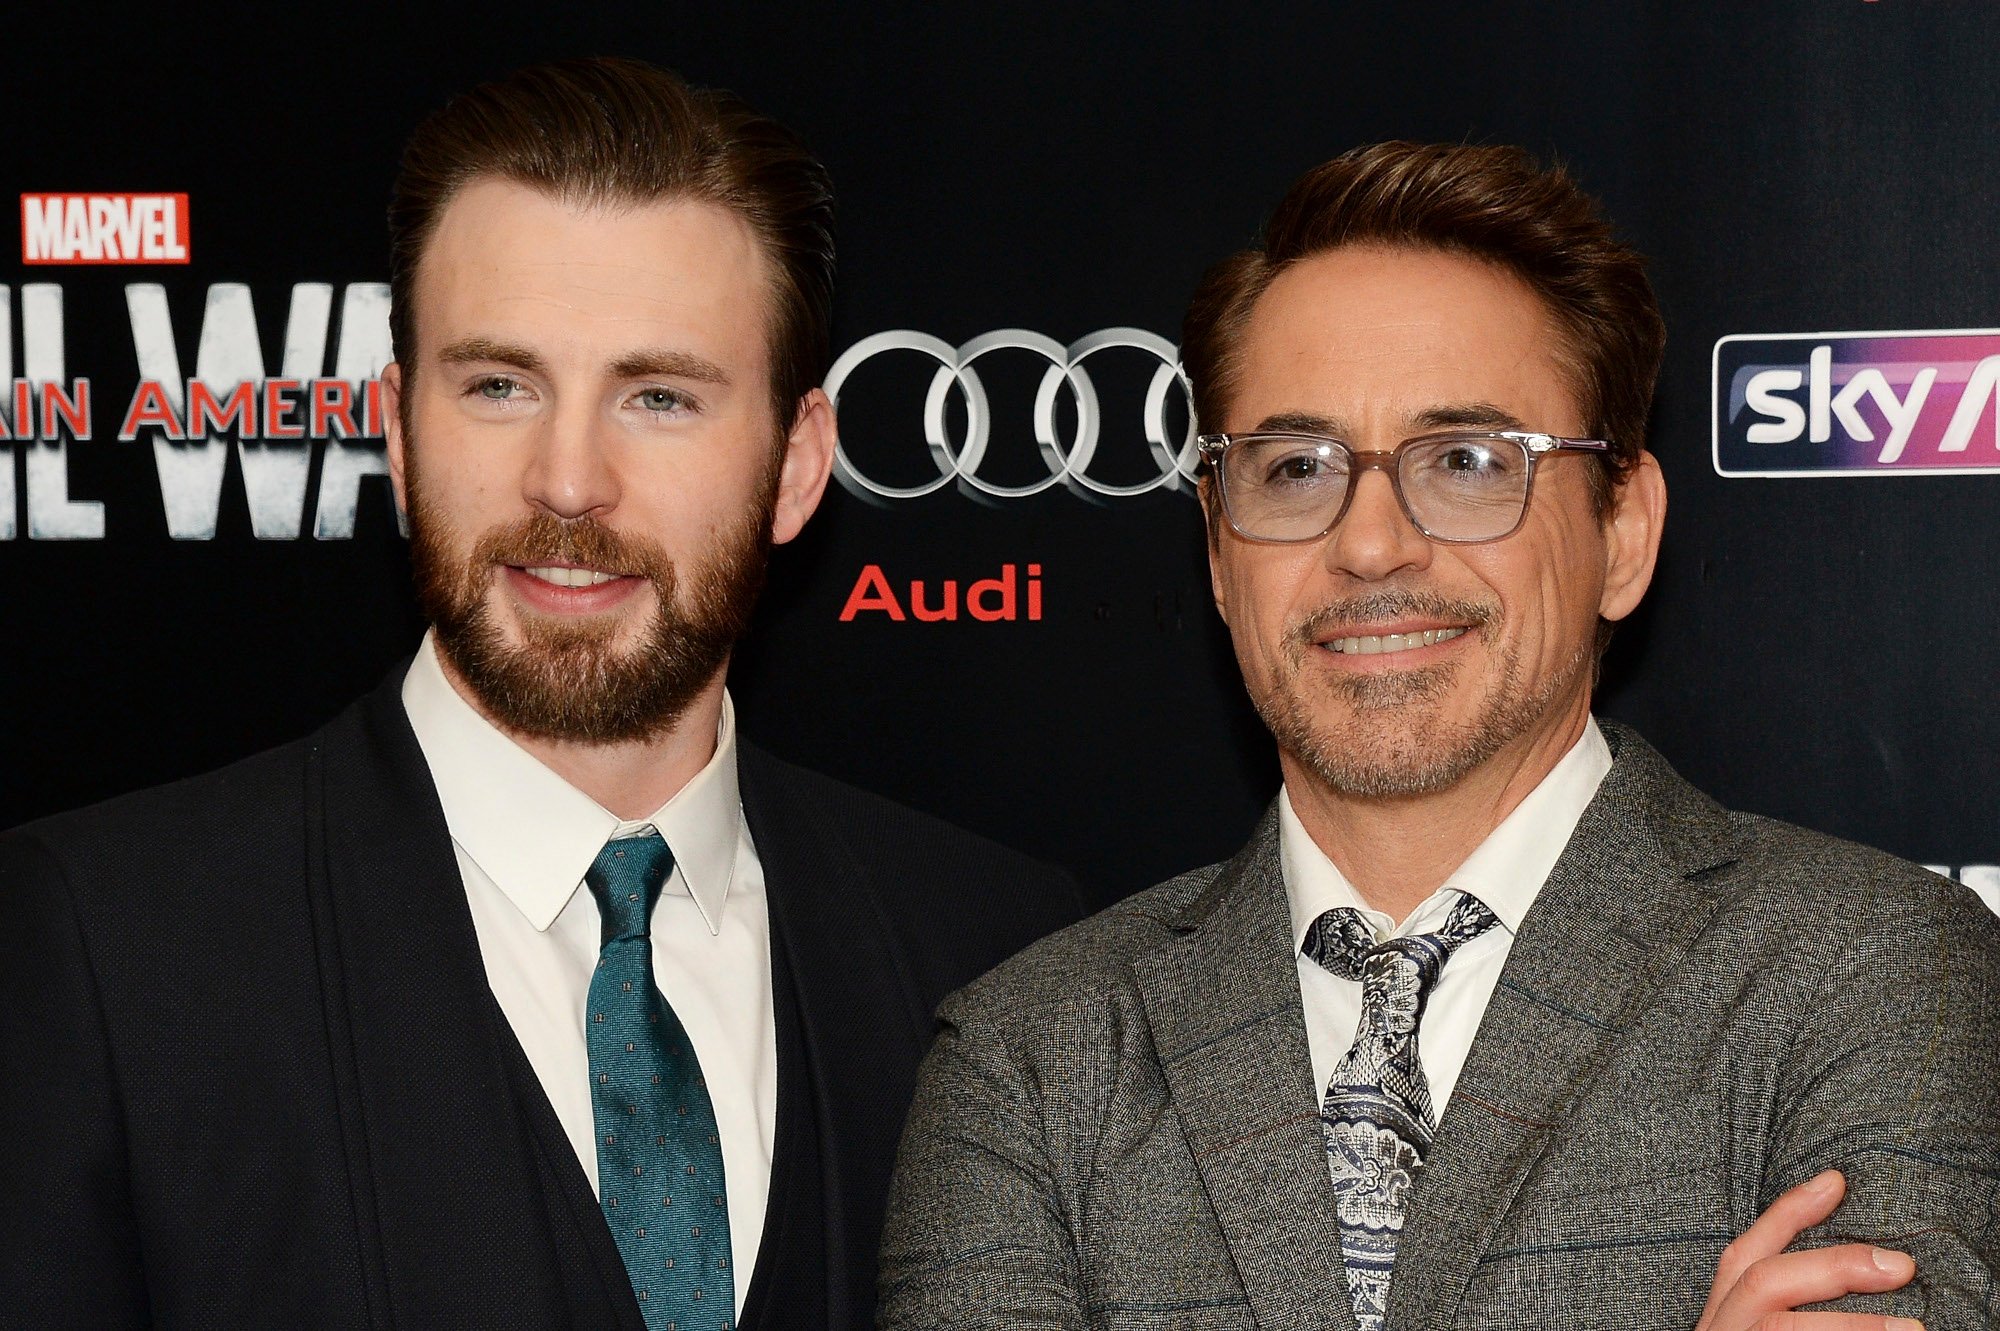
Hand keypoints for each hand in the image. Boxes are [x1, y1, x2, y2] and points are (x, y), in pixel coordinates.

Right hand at [1695, 1169, 1920, 1330]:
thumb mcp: (1759, 1325)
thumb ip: (1791, 1299)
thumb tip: (1867, 1268)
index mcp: (1722, 1312)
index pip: (1747, 1251)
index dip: (1789, 1213)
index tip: (1835, 1182)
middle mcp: (1721, 1327)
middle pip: (1762, 1279)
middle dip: (1833, 1266)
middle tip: (1899, 1266)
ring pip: (1780, 1326)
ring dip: (1852, 1325)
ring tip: (1912, 1329)